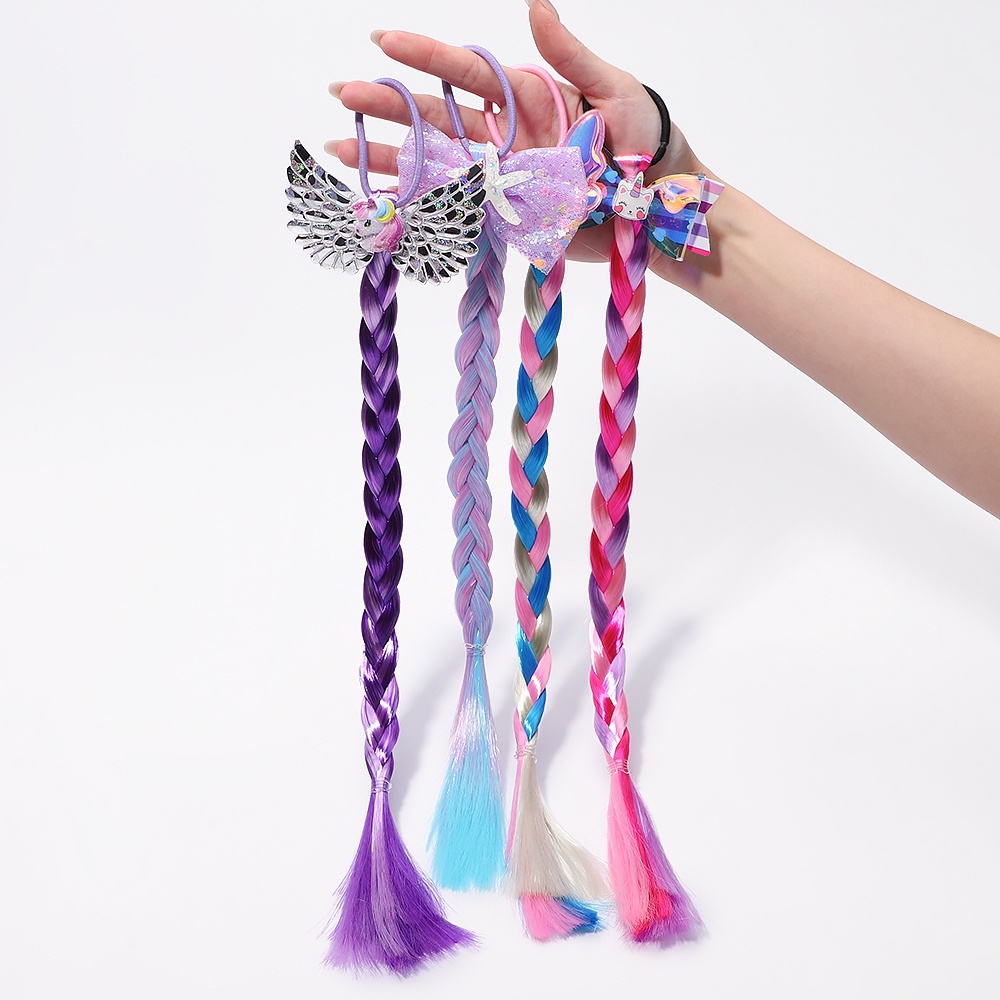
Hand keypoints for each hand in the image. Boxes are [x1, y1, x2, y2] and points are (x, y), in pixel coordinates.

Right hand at [325, 0, 707, 263]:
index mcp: (524, 95)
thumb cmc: (642, 137)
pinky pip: (454, 208)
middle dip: (389, 104)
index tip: (384, 41)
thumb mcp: (612, 88)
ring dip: (389, 155)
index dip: (425, 56)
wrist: (655, 205)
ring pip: (435, 161)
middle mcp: (503, 133)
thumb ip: (569, 54)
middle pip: (436, 115)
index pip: (465, 71)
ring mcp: (498, 176)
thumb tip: (535, 3)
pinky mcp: (503, 216)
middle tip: (342, 94)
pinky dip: (418, 205)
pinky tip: (381, 197)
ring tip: (341, 148)